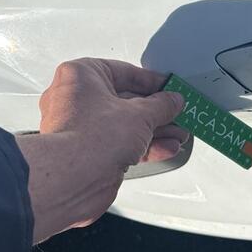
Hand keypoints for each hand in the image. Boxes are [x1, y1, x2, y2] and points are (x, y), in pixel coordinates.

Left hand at [16, 59, 186, 242]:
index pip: (124, 72)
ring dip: (154, 130)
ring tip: (177, 134)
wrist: (73, 180)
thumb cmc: (91, 137)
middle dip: (156, 111)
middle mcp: (75, 99)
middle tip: (176, 113)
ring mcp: (80, 127)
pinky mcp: (87, 152)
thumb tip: (171, 101)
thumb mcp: (141, 113)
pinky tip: (164, 148)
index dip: (151, 82)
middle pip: (125, 100)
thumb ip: (162, 105)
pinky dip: (142, 145)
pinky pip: (119, 143)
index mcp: (80, 76)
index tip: (169, 89)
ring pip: (124, 124)